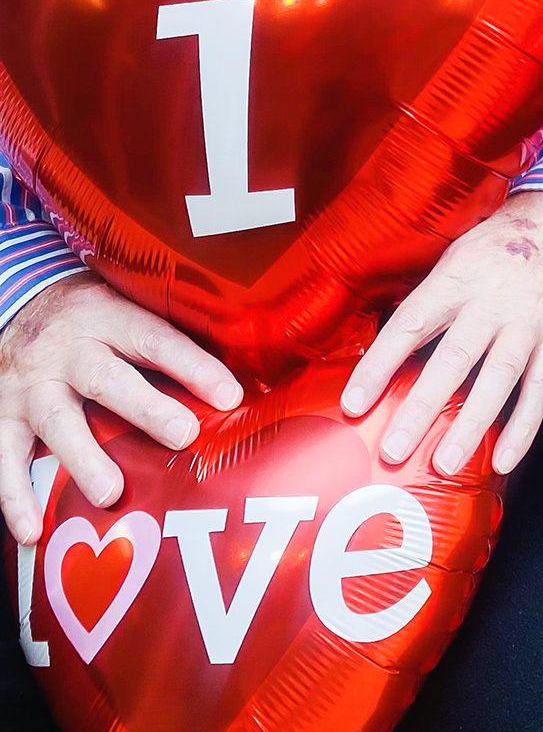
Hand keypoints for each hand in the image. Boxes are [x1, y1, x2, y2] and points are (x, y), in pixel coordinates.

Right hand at [0, 275, 243, 544]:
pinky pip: (6, 458)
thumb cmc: (89, 311)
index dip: (194, 367)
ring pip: (58, 422)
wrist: (14, 300)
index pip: (157, 340)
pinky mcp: (2, 414)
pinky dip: (14, 497)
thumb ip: (163, 332)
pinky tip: (32, 532)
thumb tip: (230, 373)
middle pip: (108, 379)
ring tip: (112, 493)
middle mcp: (68, 350)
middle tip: (183, 436)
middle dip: (147, 409)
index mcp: (108, 316)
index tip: (230, 396)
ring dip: (85, 459)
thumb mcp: (123, 301)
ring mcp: (32, 384)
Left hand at [342, 191, 542, 479]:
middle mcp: (493, 301)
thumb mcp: (459, 258)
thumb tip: (385, 353)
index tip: (354, 403)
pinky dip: (524, 427)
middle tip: (394, 449)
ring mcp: (529, 322)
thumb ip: (431, 301)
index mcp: (458, 277)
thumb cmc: (502, 247)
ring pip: (499, 378)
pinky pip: (541, 389)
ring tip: (444, 464)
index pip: (412, 323)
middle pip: (454, 357)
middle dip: (422, 406)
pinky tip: (505, 460)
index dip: (380, 364)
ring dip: (471, 425)